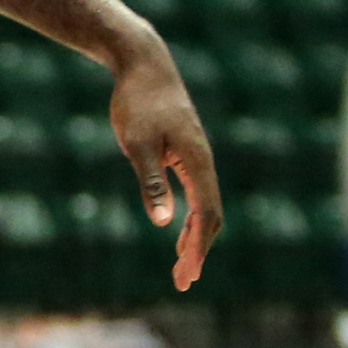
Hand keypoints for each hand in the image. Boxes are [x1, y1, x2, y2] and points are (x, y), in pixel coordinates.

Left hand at [109, 42, 222, 291]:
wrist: (143, 66)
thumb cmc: (137, 103)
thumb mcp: (137, 145)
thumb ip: (152, 183)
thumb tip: (165, 223)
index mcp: (197, 161)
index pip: (206, 214)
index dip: (198, 247)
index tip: (188, 274)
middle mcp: (203, 162)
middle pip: (211, 216)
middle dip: (199, 250)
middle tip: (184, 282)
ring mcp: (196, 158)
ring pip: (205, 206)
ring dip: (195, 238)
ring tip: (182, 267)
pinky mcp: (185, 154)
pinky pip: (196, 193)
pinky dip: (191, 218)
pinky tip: (179, 231)